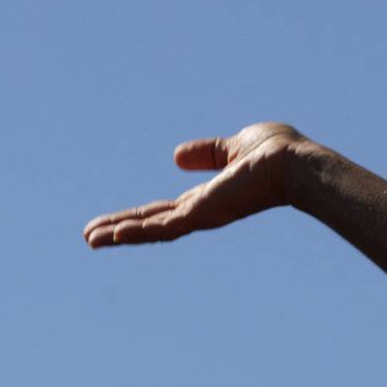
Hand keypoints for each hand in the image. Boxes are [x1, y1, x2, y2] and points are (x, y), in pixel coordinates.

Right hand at [83, 122, 311, 247]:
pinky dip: (138, 231)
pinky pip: (165, 226)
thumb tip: (176, 158)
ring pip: (153, 230)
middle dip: (120, 230)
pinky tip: (114, 234)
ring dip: (120, 235)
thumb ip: (207, 153)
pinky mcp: (205, 214)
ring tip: (90, 240)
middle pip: (152, 224)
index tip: (111, 223)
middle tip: (89, 238)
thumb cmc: (278, 154)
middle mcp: (203, 212)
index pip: (164, 210)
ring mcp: (203, 216)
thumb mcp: (234, 147)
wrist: (297, 163)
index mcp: (208, 198)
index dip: (137, 216)